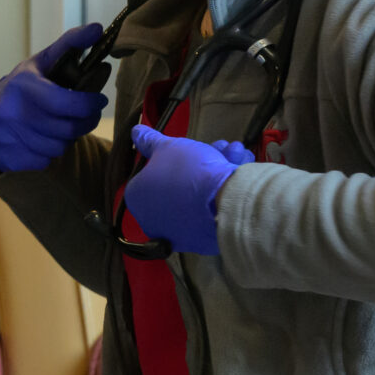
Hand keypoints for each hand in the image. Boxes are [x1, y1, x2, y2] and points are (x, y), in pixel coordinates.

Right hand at [0, 24, 108, 171]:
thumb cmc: (28, 86)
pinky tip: (43, 140)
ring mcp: (5, 135)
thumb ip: (71, 44)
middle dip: (84, 123)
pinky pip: (44, 162)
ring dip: (66, 139)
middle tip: (87, 116)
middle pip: (67, 129)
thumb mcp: (45, 61)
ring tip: (60, 126)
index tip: (99, 101)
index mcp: (23, 85)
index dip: (91, 105)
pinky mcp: (5, 155)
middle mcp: (10, 111)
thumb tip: (97, 28)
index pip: (67, 103)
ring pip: (58, 148)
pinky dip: (49, 154)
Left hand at [126, 126, 254, 254]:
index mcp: (137, 198)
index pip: (152, 173)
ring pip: (199, 194)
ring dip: (219, 167)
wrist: (224, 204)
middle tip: (220, 147)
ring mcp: (178, 233)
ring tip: (235, 153)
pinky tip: (239, 171)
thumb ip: (150, 140)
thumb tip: (136, 133)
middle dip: (203, 159)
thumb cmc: (189, 173)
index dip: (174, 157)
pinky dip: (226, 190)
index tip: (190, 148)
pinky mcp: (202, 241)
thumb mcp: (168, 147)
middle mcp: (152, 220)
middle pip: (180, 182)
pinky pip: (211, 210)